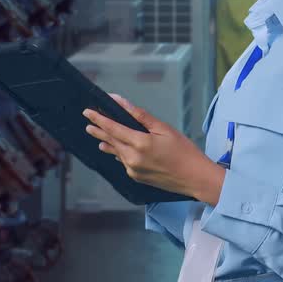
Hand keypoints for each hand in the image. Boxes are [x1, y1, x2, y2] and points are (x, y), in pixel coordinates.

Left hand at [83, 94, 223, 203]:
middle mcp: (132, 158)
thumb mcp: (164, 129)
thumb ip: (141, 116)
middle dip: (98, 130)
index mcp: (139, 143)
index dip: (99, 119)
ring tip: (96, 135)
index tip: (88, 112)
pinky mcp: (136, 177)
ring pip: (116, 151)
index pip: (113, 128)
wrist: (194, 178)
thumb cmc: (184, 150)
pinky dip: (118, 153)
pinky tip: (115, 149)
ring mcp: (133, 169)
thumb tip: (122, 103)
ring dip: (106, 142)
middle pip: (110, 140)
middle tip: (87, 122)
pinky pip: (123, 161)